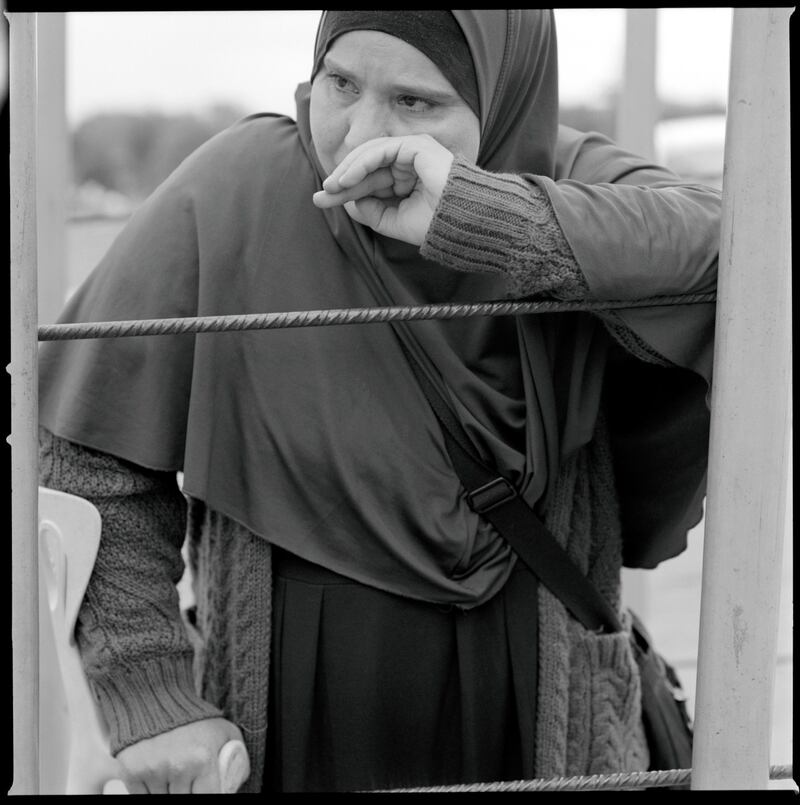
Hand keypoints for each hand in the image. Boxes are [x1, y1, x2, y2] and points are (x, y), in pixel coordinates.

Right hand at [115, 717, 248, 793]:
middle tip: (188, 776)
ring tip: (173, 771)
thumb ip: (235, 757)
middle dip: (187, 790)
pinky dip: (149, 790)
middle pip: (183, 800)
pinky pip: (141, 797)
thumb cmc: (195, 719)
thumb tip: (234, 784)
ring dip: (168, 790)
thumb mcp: (224, 732)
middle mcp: (177, 767)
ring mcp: (153, 771)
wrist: (157, 697)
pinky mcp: (131, 772)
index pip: (208, 798)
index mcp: (203, 759)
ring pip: (162, 799)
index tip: (203, 787)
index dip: (206, 794)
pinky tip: (156, 775)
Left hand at [312, 134, 453, 245]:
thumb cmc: (436, 225)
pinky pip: (381, 150)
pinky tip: (347, 179)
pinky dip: (362, 163)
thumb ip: (371, 211)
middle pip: (367, 168)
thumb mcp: (394, 221)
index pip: (370, 181)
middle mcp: (409, 162)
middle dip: (342, 181)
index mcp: (407, 179)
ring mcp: (413, 151)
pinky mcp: (416, 145)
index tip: (322, 200)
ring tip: (332, 188)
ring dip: (348, 171)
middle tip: (320, 196)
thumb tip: (347, 202)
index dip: (346, 190)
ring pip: (370, 156)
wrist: (464, 223)